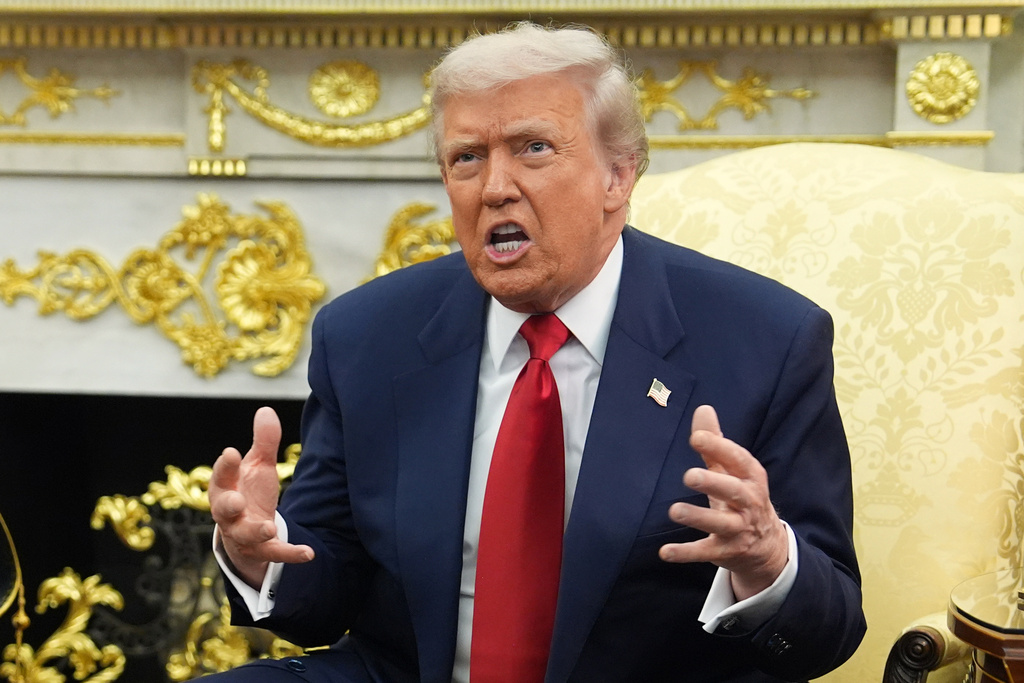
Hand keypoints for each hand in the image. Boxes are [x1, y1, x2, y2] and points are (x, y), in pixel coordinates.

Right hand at [209, 406, 313, 587]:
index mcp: (225, 488)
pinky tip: (309, 553)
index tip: (230, 452)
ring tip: (270, 528)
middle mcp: (229, 513)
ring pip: (245, 535)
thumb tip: (266, 410)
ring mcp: (243, 534)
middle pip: (223, 510)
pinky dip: (290, 554)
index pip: (221, 476)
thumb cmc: (248, 491)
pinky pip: (274, 554)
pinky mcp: (261, 550)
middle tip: (236, 501)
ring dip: (257, 532)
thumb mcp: (258, 466)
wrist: (247, 529)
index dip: (224, 466)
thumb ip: (263, 442)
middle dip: (228, 506)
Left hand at [659, 405, 787, 599]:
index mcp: (751, 478)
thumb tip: (703, 408)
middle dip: (713, 483)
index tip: (697, 438)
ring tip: (674, 511)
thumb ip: (716, 442)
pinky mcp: (726, 551)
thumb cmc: (742, 497)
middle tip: (688, 476)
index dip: (720, 448)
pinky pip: (705, 552)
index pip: (739, 460)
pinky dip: (685, 553)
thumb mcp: (733, 470)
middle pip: (733, 492)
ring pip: (720, 523)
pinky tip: (664, 552)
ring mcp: (739, 529)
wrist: (767, 546)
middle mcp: (749, 503)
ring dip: (698, 517)